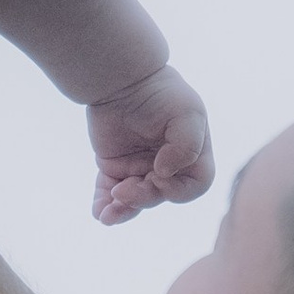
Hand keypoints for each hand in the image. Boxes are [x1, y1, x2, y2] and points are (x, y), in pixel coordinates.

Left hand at [87, 63, 213, 225]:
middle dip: (143, 197)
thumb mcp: (187, 113)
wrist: (122, 79)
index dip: (178, 189)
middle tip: (122, 190)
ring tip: (108, 214)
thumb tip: (164, 173)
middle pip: (161, 195)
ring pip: (135, 201)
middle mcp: (168, 166)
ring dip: (123, 210)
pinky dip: (104, 205)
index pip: (194, 186)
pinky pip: (110, 194)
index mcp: (191, 156)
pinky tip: (99, 213)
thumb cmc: (161, 93)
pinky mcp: (115, 168)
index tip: (159, 173)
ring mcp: (141, 169)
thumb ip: (187, 146)